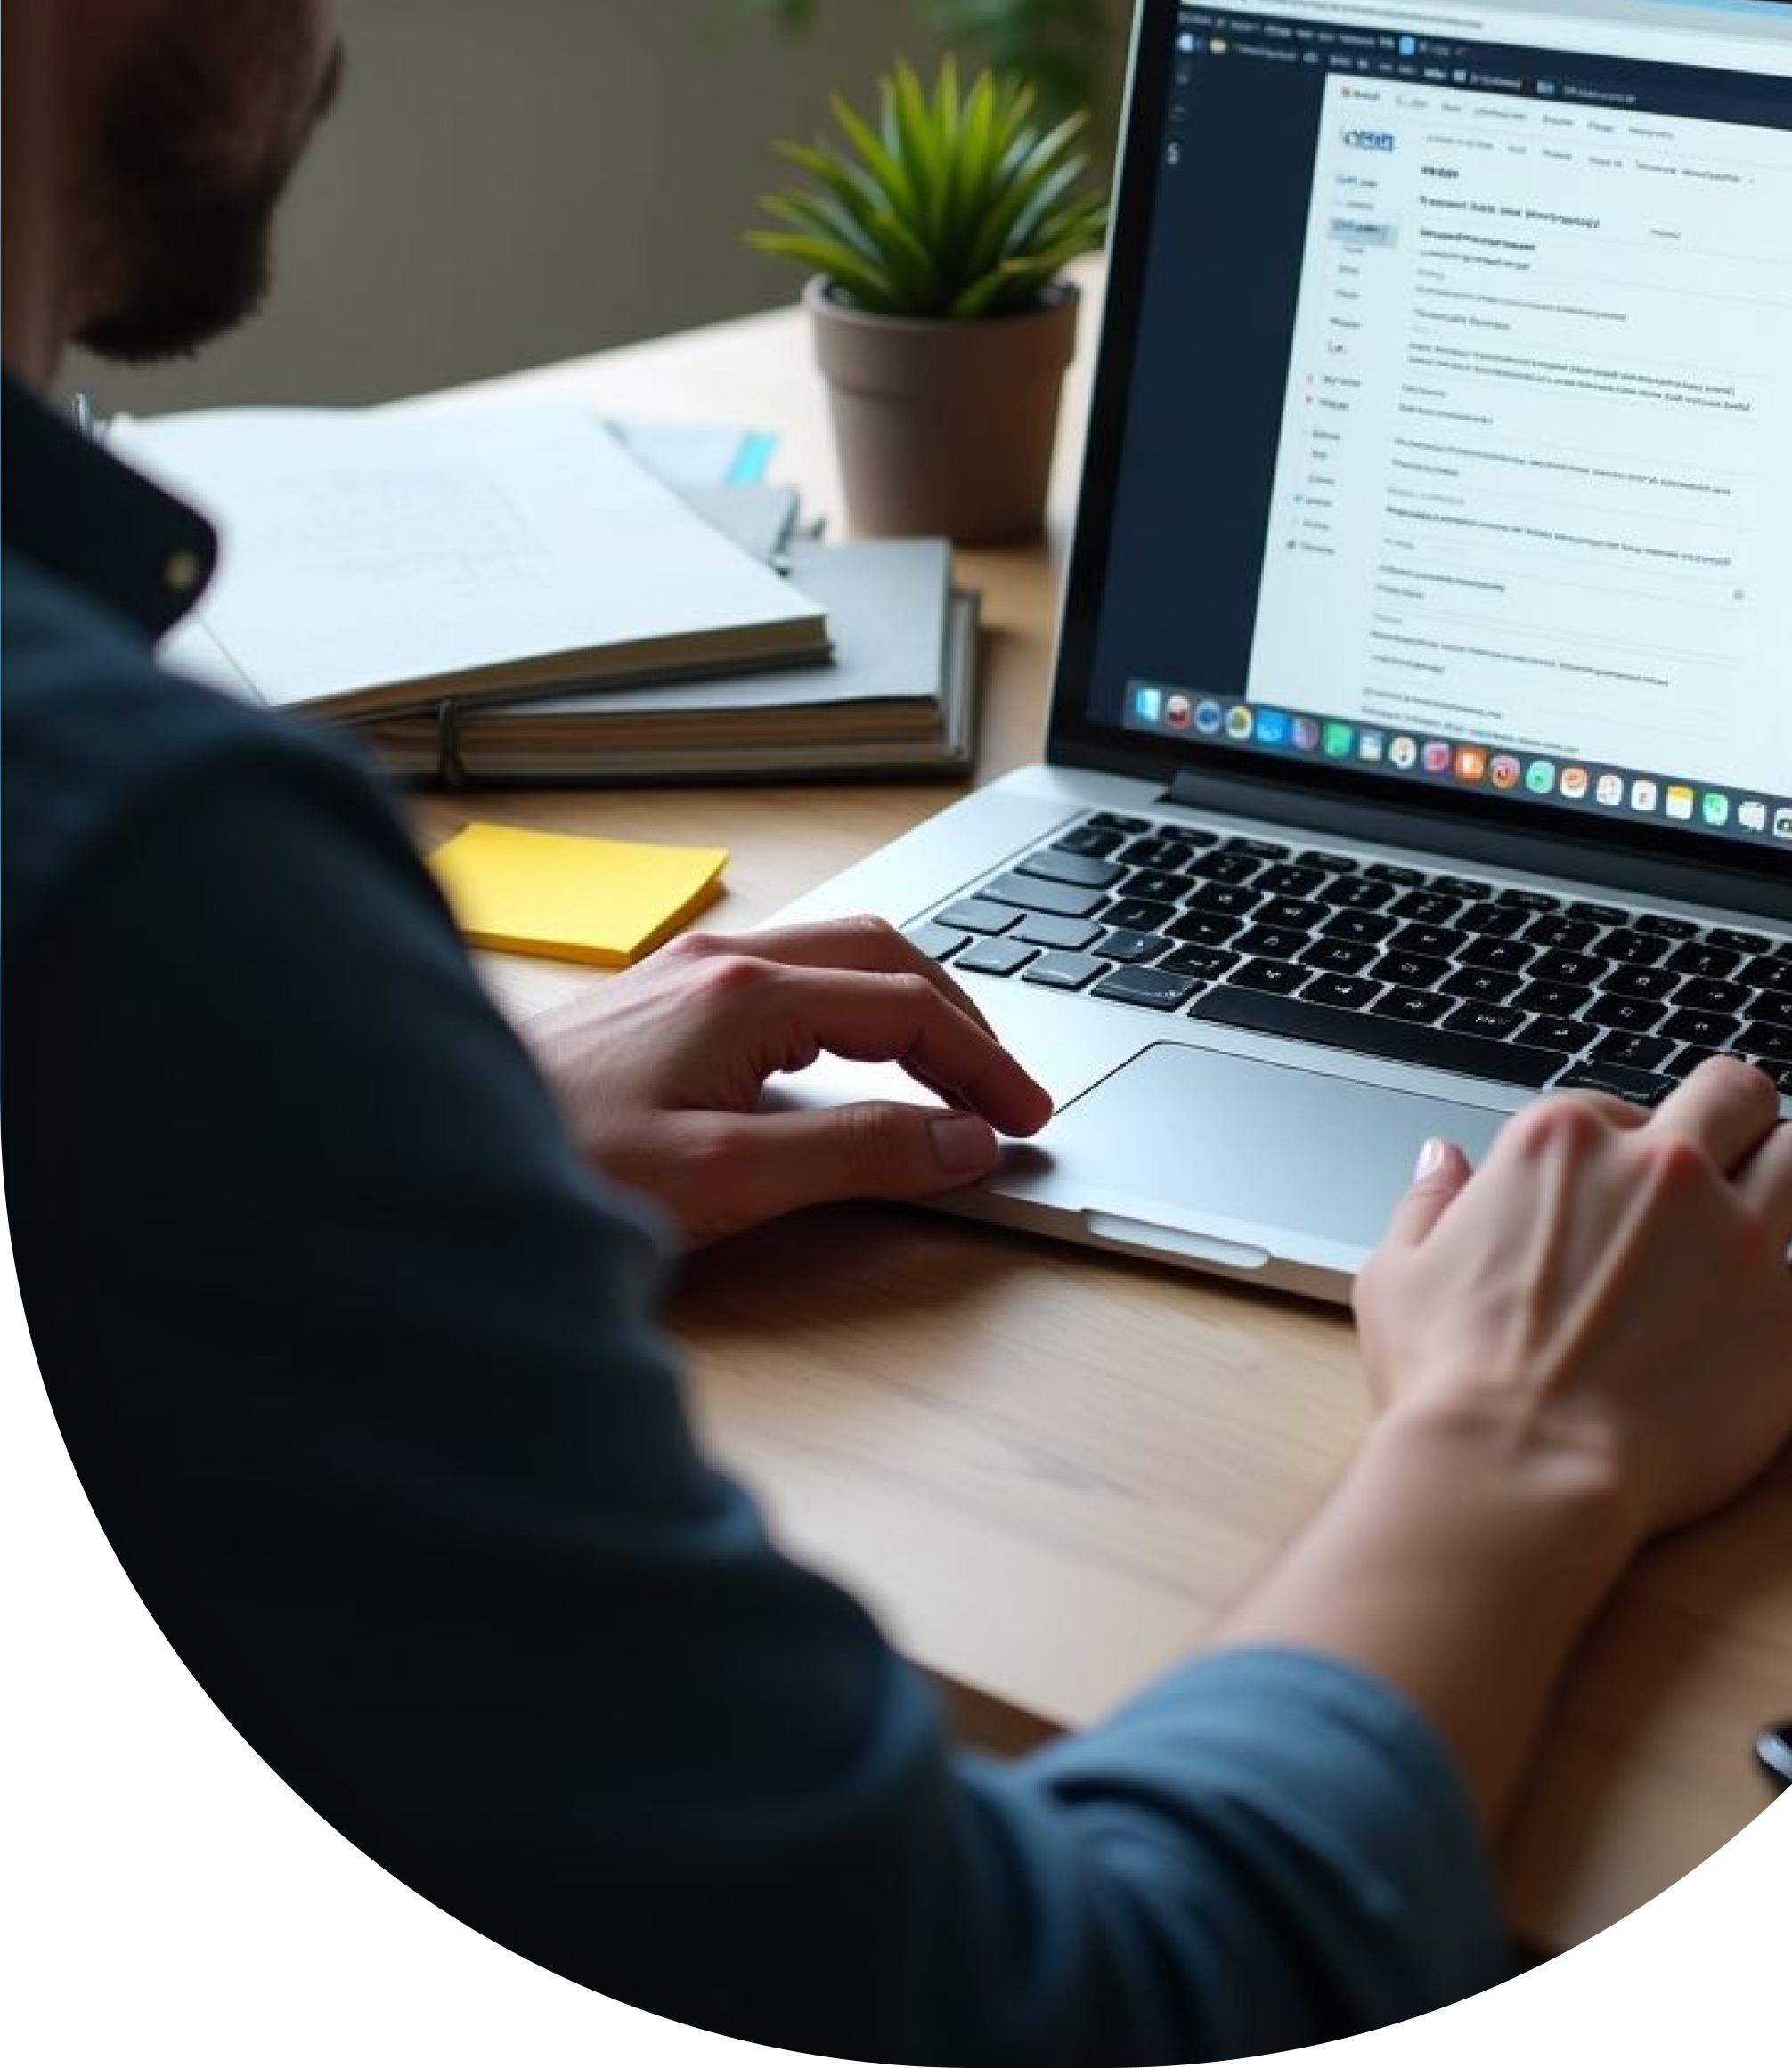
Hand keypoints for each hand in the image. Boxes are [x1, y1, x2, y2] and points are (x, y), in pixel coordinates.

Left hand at [521, 916, 1051, 1244]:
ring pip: (835, 958)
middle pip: (883, 955)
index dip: (983, 1063)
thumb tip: (962, 1140)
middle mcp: (720, 962)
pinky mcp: (657, 1005)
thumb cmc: (557, 1167)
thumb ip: (856, 1154)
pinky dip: (851, 1014)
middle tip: (1005, 1090)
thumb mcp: (724, 1177)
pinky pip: (787, 981)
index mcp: (747, 991)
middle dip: (960, 1017)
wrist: (424, 1154)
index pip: (909, 1006)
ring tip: (947, 1073)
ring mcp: (684, 974)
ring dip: (906, 1008)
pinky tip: (846, 1064)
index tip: (1026, 1117)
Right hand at [1357, 1057, 1791, 1547]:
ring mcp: (1735, 1235)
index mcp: (1563, 1143)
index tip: (1624, 1186)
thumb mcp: (1398, 1273)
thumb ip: (1427, 1203)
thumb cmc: (1453, 1382)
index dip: (1625, 1144)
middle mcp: (1660, 1168)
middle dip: (1736, 1118)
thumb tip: (1441, 1161)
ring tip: (1781, 1209)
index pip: (1621, 1104)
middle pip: (1736, 1094)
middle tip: (1731, 1157)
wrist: (1520, 1471)